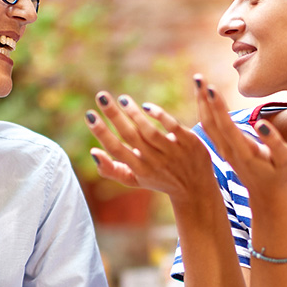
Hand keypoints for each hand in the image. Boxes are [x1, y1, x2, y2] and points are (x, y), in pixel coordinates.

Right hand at [85, 90, 217, 204]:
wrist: (196, 189)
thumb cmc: (159, 180)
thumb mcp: (135, 179)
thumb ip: (111, 169)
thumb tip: (93, 152)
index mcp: (139, 169)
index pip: (116, 149)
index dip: (102, 133)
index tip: (90, 115)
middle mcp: (155, 161)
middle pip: (131, 136)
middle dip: (114, 116)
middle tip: (102, 96)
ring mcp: (173, 152)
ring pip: (150, 131)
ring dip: (135, 114)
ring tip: (123, 100)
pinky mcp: (189, 143)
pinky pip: (172, 127)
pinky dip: (159, 115)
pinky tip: (147, 106)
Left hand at [193, 77, 286, 202]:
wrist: (267, 196)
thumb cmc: (280, 176)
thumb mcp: (285, 161)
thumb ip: (274, 143)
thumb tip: (261, 124)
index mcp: (243, 151)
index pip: (226, 126)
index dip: (218, 107)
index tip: (210, 88)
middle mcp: (229, 151)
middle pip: (210, 123)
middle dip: (203, 100)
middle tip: (198, 77)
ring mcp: (224, 150)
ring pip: (207, 125)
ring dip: (201, 103)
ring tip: (198, 82)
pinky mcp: (224, 149)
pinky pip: (210, 128)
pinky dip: (205, 111)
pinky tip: (203, 98)